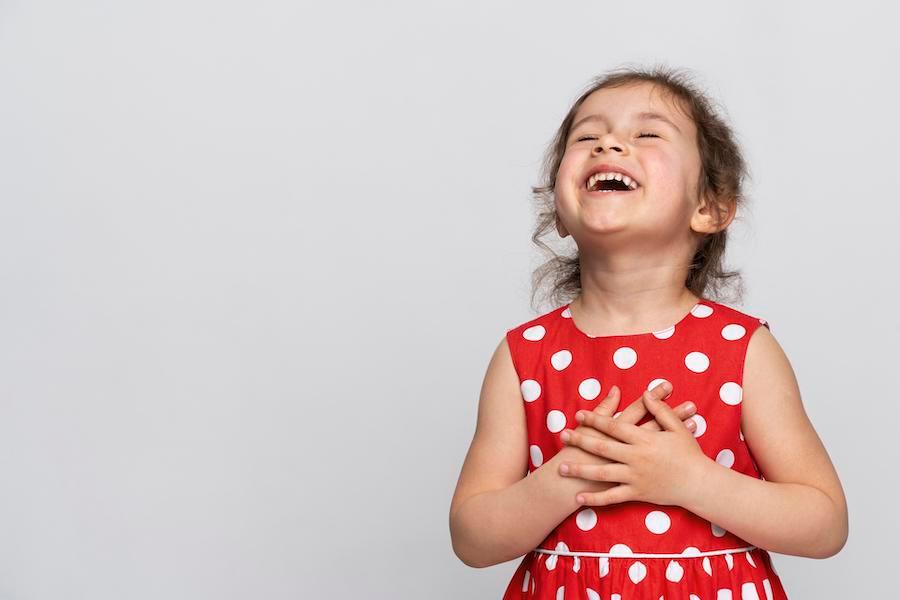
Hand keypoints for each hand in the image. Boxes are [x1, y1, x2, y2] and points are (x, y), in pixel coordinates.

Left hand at [559, 381, 709, 507]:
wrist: (700, 484)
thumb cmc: (689, 454)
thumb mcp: (677, 428)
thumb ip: (660, 410)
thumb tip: (645, 393)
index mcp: (644, 439)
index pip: (614, 426)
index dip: (595, 419)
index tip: (578, 414)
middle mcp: (636, 457)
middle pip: (602, 447)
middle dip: (580, 440)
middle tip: (562, 435)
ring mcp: (635, 477)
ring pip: (602, 473)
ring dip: (580, 470)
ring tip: (561, 468)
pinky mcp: (637, 493)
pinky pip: (612, 497)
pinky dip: (595, 499)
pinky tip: (578, 498)